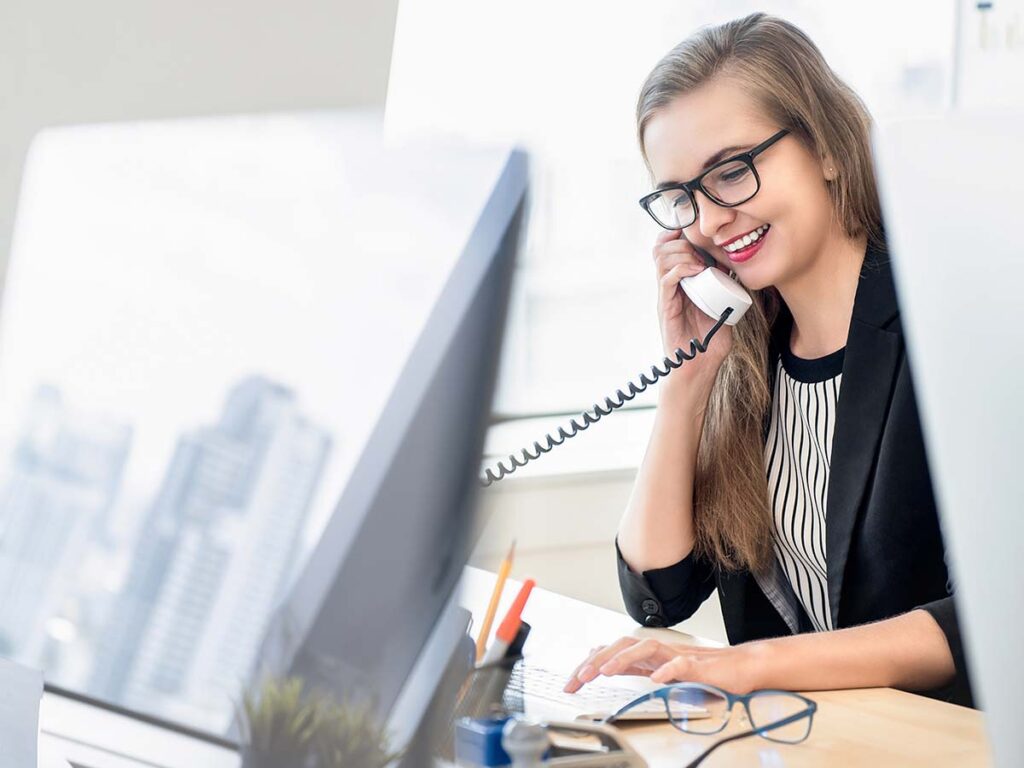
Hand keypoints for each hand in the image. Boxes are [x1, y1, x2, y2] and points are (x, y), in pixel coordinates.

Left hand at [562, 636, 757, 694]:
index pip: (613, 653)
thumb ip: (636, 667)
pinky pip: (682, 665)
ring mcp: (679, 656)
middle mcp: (660, 651)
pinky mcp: (700, 666)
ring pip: (646, 648)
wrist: (741, 667)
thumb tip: (607, 666)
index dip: (589, 664)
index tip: (570, 683)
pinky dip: (668, 669)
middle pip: (623, 645)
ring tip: (606, 671)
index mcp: (648, 655)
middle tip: (578, 678)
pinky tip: (656, 679)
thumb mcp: (660, 670)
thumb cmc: (703, 670)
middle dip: (597, 660)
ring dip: (623, 658)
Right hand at [652, 230, 733, 394]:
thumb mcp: (724, 305)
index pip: (669, 247)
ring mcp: (666, 295)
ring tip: (701, 262)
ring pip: (662, 257)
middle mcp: (669, 286)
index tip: (699, 234)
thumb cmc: (711, 340)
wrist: (700, 366)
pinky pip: (666, 278)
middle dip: (683, 240)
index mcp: (681, 282)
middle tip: (703, 251)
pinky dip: (682, 268)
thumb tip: (738, 267)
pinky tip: (698, 271)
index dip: (680, 235)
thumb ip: (726, 287)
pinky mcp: (665, 306)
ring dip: (683, 252)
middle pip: (662, 247)